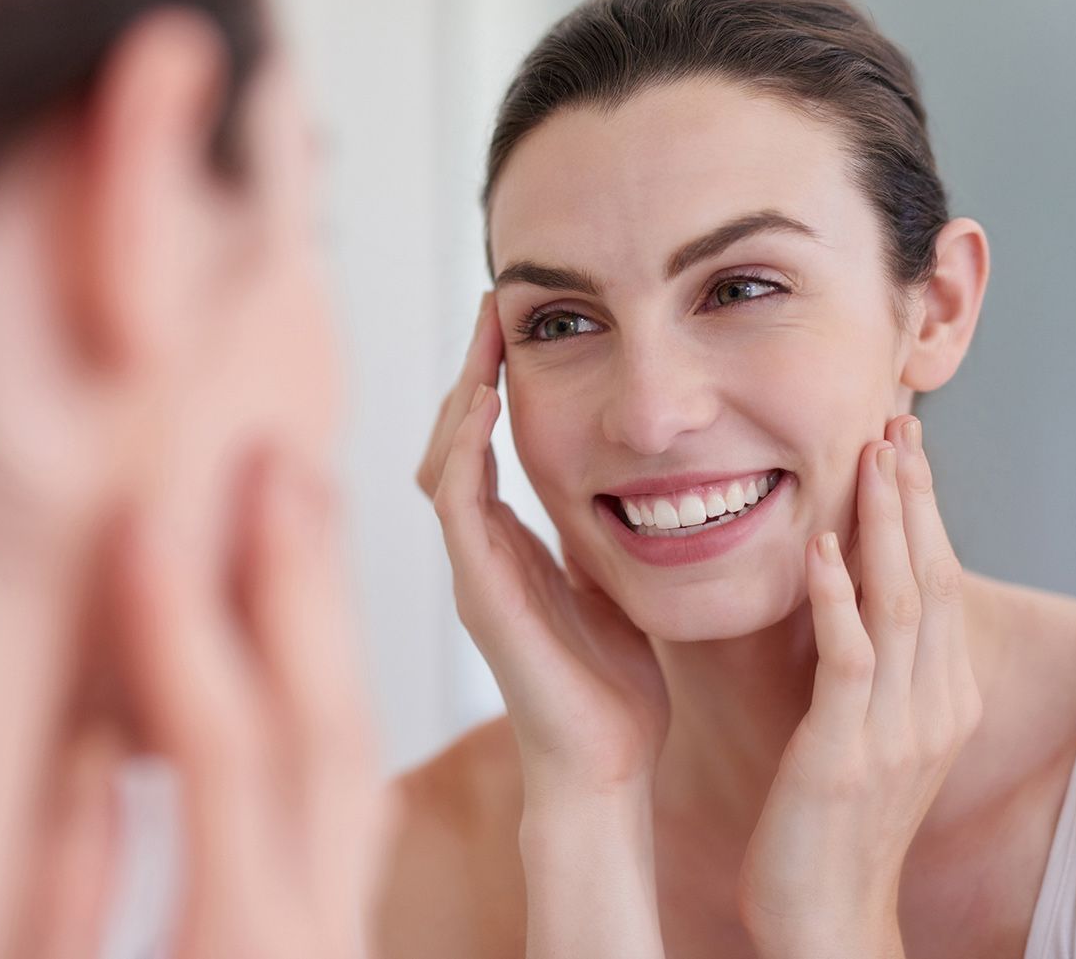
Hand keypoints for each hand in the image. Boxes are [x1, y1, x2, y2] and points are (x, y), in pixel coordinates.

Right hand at [109, 454, 381, 958]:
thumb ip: (70, 891)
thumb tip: (86, 744)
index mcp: (240, 950)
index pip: (222, 751)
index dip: (180, 631)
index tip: (144, 526)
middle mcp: (311, 937)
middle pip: (323, 729)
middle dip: (300, 584)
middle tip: (280, 464)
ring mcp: (337, 932)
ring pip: (354, 752)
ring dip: (330, 621)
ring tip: (309, 511)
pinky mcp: (334, 932)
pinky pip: (354, 792)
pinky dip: (332, 691)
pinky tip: (310, 629)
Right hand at [418, 294, 668, 795]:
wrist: (604, 767)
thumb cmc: (612, 689)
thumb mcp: (610, 585)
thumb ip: (600, 537)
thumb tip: (632, 486)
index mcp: (508, 548)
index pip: (479, 447)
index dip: (489, 384)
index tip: (517, 326)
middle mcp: (480, 553)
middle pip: (448, 442)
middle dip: (469, 371)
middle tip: (496, 308)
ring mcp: (474, 571)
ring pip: (442, 462)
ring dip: (461, 395)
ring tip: (488, 336)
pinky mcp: (481, 592)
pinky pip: (457, 504)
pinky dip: (464, 448)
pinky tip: (483, 402)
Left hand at [739, 416, 981, 957]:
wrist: (826, 914)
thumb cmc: (830, 822)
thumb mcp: (866, 733)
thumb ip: (867, 670)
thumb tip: (847, 598)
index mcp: (940, 698)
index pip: (939, 582)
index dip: (924, 510)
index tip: (902, 444)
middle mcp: (933, 707)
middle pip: (932, 577)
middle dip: (915, 496)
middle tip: (895, 421)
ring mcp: (895, 730)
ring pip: (901, 604)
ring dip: (886, 525)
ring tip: (870, 457)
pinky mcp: (845, 751)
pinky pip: (849, 660)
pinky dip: (837, 600)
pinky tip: (823, 549)